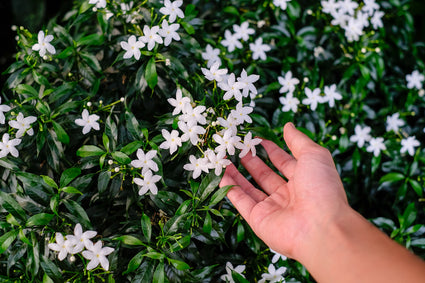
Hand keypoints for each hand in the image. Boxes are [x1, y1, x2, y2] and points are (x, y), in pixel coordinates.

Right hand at [220, 122, 349, 260]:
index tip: (258, 139)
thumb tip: (288, 125)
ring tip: (225, 159)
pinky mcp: (258, 220)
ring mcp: (272, 209)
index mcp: (304, 180)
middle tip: (237, 148)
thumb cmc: (322, 189)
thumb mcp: (314, 156)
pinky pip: (241, 202)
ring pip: (250, 189)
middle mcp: (288, 195)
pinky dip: (231, 189)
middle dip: (251, 162)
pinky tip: (222, 175)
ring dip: (237, 174)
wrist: (321, 227)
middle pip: (265, 176)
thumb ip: (298, 140)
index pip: (284, 162)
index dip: (272, 150)